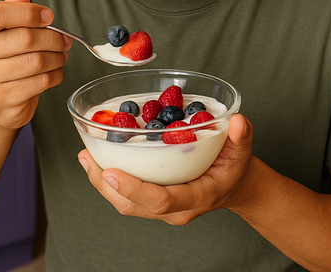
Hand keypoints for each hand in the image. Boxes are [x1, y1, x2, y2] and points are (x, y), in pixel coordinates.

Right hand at [0, 0, 70, 129]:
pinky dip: (56, 75)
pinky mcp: (1, 98)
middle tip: (65, 40)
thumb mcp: (5, 30)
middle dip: (54, 38)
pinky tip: (54, 72)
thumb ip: (13, 8)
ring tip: (61, 56)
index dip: (29, 12)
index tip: (48, 16)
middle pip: (25, 38)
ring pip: (37, 61)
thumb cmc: (4, 59)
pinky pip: (41, 81)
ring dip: (58, 57)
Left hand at [78, 114, 254, 224]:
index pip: (160, 200)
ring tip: (87, 157)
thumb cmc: (236, 168)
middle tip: (89, 158)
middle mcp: (176, 209)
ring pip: (125, 204)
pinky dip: (110, 180)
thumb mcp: (243, 151)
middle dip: (106, 184)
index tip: (111, 171)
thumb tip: (238, 122)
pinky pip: (127, 197)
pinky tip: (98, 160)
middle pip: (132, 205)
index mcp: (197, 197)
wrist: (235, 185)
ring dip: (102, 182)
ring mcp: (163, 209)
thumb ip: (242, 136)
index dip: (134, 188)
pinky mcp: (154, 201)